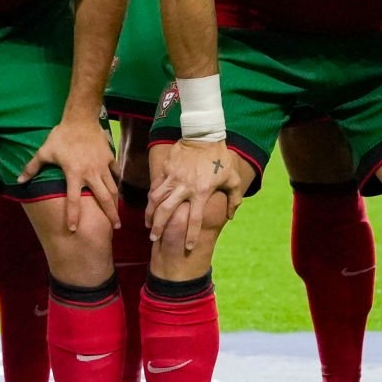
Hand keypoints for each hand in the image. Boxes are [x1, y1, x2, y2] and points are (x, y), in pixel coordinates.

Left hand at [19, 115, 120, 232]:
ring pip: (112, 187)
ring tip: (118, 213)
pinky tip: (117, 189)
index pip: (74, 200)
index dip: (73, 216)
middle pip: (103, 198)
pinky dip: (116, 181)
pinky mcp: (109, 158)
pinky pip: (115, 173)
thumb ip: (32, 167)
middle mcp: (91, 173)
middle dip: (110, 214)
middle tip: (115, 227)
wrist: (81, 118)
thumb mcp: (44, 151)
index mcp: (74, 174)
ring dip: (116, 201)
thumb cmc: (62, 136)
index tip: (74, 230)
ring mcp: (102, 166)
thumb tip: (18, 181)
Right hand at [144, 134, 243, 253]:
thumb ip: (234, 199)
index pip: (195, 219)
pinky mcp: (166, 168)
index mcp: (202, 191)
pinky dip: (151, 197)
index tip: (189, 247)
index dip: (191, 235)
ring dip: (151, 214)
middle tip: (154, 238)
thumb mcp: (232, 178)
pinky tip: (150, 206)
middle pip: (167, 211)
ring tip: (148, 224)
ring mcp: (173, 177)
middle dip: (159, 227)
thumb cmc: (220, 158)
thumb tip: (231, 216)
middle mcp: (185, 186)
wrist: (204, 134)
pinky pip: (156, 185)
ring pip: (156, 199)